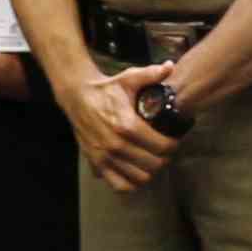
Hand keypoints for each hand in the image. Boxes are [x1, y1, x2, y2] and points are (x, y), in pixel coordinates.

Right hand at [70, 63, 180, 190]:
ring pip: (140, 177)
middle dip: (164, 158)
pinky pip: (119, 185)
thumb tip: (170, 65)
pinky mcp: (97, 164)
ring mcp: (106, 157)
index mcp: (127, 125)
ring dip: (150, 171)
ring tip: (152, 160)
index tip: (174, 140)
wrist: (77, 97)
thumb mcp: (129, 78)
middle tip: (165, 150)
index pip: (162, 146)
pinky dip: (132, 183)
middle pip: (154, 164)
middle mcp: (117, 145)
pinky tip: (137, 172)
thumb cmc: (107, 89)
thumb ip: (151, 74)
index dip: (173, 145)